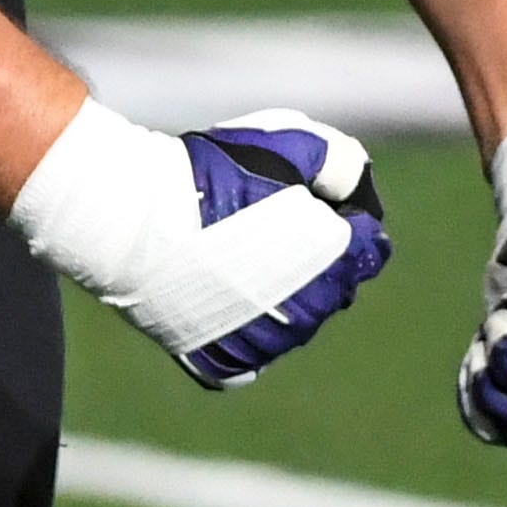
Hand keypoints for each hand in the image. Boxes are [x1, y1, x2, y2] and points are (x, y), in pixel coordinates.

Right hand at [168, 116, 391, 383]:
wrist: (135, 218)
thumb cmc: (211, 175)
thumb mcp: (284, 143)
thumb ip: (337, 162)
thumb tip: (355, 185)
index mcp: (337, 258)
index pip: (370, 245)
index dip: (344, 217)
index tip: (307, 201)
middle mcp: (314, 310)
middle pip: (333, 284)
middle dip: (313, 258)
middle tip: (261, 223)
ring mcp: (271, 343)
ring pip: (294, 319)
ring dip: (280, 293)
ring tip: (231, 255)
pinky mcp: (229, 362)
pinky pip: (251, 352)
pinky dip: (242, 328)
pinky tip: (216, 296)